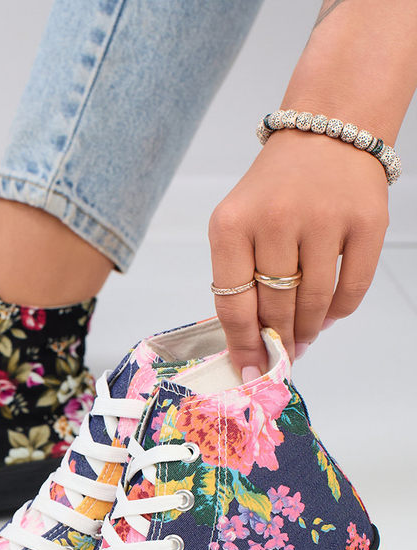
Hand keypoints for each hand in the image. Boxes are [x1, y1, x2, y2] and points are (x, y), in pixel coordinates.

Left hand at [208, 129, 388, 378]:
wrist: (328, 129)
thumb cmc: (276, 187)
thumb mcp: (238, 223)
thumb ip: (238, 279)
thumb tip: (251, 346)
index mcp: (232, 224)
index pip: (233, 303)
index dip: (242, 345)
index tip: (250, 370)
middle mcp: (277, 219)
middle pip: (275, 308)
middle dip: (277, 340)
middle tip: (282, 354)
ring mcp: (325, 219)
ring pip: (313, 303)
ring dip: (308, 330)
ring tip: (304, 338)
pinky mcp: (367, 222)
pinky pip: (352, 290)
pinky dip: (338, 312)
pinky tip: (328, 315)